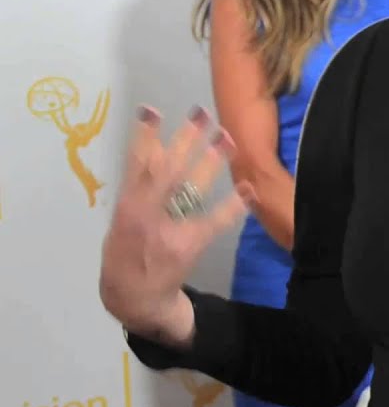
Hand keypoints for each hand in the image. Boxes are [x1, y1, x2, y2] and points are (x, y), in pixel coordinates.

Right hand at [99, 106, 251, 345]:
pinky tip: (247, 189)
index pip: (136, 166)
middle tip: (202, 114)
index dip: (143, 137)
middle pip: (169, 171)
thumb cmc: (127, 250)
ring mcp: (170, 230)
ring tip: (227, 137)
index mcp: (128, 206)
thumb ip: (138, 188)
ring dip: (212, 161)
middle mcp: (147, 215)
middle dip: (186, 140)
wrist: (133, 296)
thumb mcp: (123, 218)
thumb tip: (156, 147)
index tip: (152, 110)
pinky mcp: (191, 245)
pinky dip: (232, 205)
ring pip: (193, 189)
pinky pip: (215, 222)